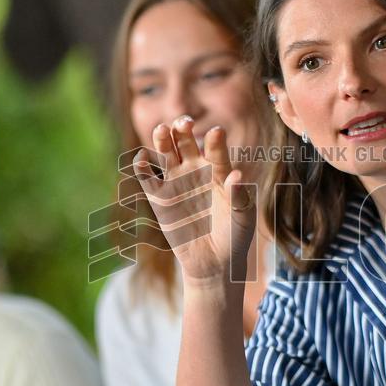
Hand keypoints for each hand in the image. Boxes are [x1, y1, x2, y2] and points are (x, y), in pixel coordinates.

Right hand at [133, 116, 256, 283]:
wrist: (214, 262)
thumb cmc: (234, 237)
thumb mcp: (242, 219)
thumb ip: (240, 197)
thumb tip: (237, 175)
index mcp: (219, 172)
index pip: (216, 151)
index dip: (215, 141)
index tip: (217, 132)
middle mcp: (196, 171)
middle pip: (187, 142)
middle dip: (184, 129)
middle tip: (185, 122)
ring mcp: (176, 182)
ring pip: (166, 153)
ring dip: (162, 139)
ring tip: (162, 130)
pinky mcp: (159, 198)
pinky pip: (148, 178)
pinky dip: (143, 167)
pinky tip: (142, 160)